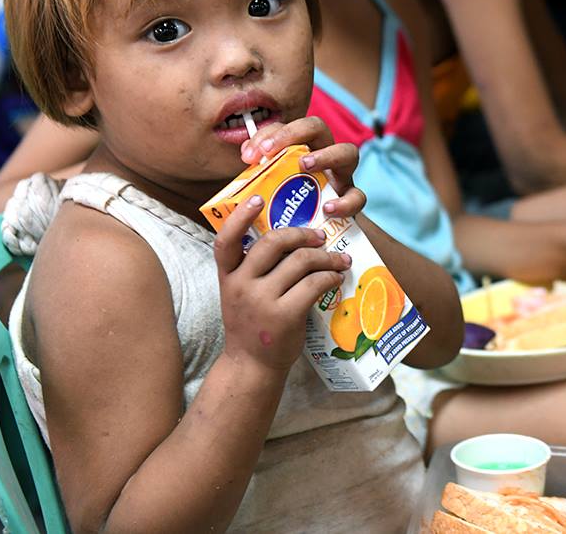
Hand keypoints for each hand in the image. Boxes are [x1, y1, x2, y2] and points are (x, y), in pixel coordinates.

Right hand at [213, 194, 351, 373]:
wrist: (251, 366)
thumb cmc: (252, 325)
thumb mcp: (240, 294)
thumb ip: (253, 268)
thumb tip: (290, 237)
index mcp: (228, 276)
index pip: (226, 240)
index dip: (240, 216)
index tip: (259, 198)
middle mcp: (241, 285)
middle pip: (274, 242)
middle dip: (302, 234)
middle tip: (320, 236)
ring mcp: (262, 300)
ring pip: (301, 261)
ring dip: (327, 256)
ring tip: (339, 259)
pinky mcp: (284, 315)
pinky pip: (314, 284)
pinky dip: (330, 277)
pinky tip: (336, 278)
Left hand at [240, 116, 366, 219]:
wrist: (311, 237)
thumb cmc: (286, 208)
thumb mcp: (268, 190)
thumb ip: (258, 174)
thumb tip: (247, 158)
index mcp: (301, 149)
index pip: (287, 127)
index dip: (268, 134)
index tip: (249, 155)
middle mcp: (323, 156)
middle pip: (317, 126)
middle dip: (294, 132)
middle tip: (270, 151)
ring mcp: (341, 176)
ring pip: (348, 151)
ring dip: (325, 155)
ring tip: (305, 165)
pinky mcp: (351, 200)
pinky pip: (358, 196)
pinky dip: (345, 202)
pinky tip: (328, 209)